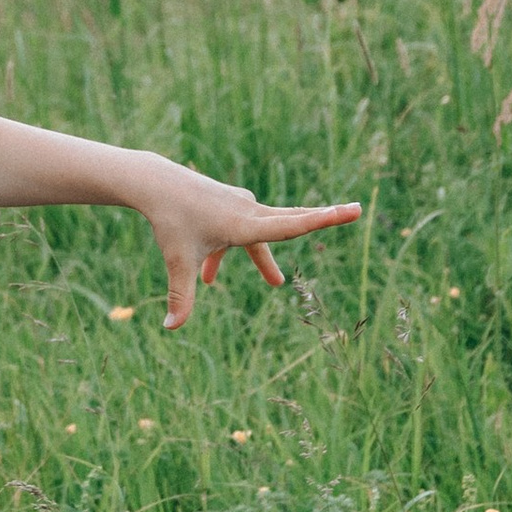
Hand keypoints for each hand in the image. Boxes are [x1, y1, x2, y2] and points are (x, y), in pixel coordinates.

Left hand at [135, 164, 360, 327]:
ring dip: (258, 259)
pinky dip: (228, 253)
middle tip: (355, 210)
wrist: (156, 183)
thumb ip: (181, 297)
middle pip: (291, 219)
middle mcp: (249, 210)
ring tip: (269, 282)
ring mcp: (240, 204)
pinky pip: (238, 232)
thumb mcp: (179, 262)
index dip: (323, 220)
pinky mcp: (229, 203)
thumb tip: (171, 328)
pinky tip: (209, 276)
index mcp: (245, 225)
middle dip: (320, 219)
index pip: (291, 225)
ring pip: (259, 234)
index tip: (352, 209)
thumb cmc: (170, 222)